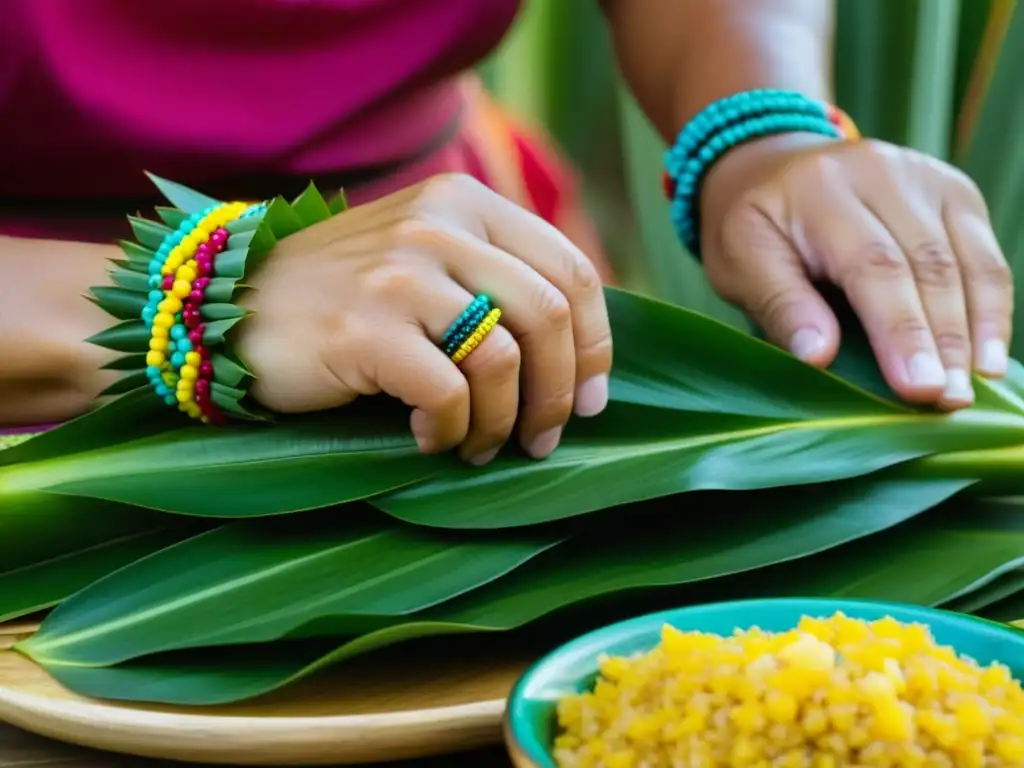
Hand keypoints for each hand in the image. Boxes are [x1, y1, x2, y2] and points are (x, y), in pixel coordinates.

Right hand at [234, 174, 611, 462]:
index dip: (596, 344)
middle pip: (550, 314)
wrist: (228, 306)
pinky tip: (430, 438)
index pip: (571, 269)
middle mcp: (438, 224)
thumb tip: (574, 351)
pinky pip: (448, 391)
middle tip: (545, 439)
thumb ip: (491, 279)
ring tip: (480, 445)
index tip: (590, 398)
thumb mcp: (423, 260)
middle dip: (561, 392)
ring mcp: (400, 272)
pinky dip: (451, 429)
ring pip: (503, 358)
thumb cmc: (341, 297)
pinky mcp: (365, 325)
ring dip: (504, 422)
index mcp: (464, 203)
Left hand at [699, 133, 1011, 409]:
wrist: (770, 169)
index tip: (917, 388)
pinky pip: (983, 256)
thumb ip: (780, 306)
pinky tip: (987, 357)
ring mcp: (924, 177)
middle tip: (948, 402)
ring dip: (975, 331)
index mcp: (820, 188)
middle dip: (942, 339)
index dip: (899, 329)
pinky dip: (990, 308)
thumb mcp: (740, 264)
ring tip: (971, 389)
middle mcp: (881, 171)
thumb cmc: (753, 230)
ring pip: (966, 260)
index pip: (872, 265)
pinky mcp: (953, 192)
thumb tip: (819, 357)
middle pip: (927, 263)